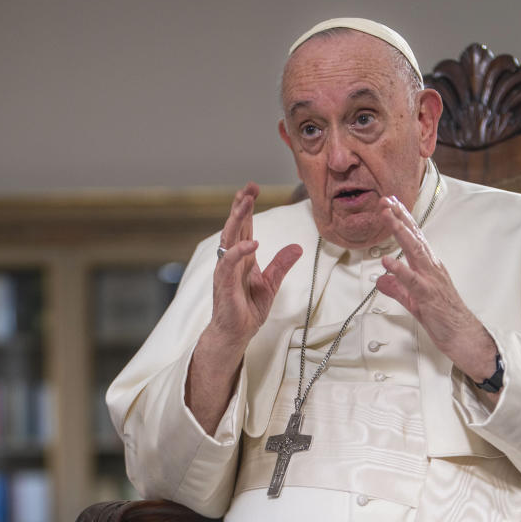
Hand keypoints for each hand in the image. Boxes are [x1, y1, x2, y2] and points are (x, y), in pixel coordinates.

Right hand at [187, 184, 301, 432]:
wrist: (236, 334)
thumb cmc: (247, 310)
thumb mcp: (271, 284)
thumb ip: (281, 264)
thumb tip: (297, 247)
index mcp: (242, 257)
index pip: (244, 226)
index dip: (247, 207)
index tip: (254, 188)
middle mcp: (231, 259)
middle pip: (234, 226)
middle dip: (241, 205)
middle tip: (250, 187)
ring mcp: (225, 270)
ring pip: (228, 238)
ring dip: (236, 219)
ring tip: (246, 202)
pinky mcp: (223, 284)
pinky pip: (229, 263)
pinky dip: (239, 251)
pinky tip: (252, 242)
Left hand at [375, 196, 498, 389]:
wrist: (462, 335)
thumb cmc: (443, 317)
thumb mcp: (413, 301)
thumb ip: (397, 288)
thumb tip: (381, 279)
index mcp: (429, 267)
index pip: (414, 238)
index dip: (402, 220)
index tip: (390, 204)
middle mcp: (431, 268)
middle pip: (414, 237)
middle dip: (399, 217)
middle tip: (386, 200)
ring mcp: (430, 280)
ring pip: (414, 251)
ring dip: (400, 232)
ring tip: (387, 217)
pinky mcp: (428, 295)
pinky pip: (412, 280)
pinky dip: (399, 269)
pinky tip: (387, 260)